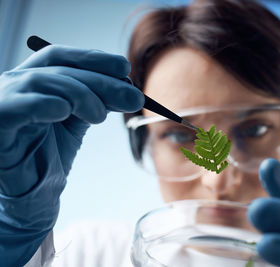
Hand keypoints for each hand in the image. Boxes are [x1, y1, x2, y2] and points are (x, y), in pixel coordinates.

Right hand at [0, 45, 143, 265]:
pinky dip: (44, 104)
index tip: (124, 68)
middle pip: (58, 69)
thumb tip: (127, 87)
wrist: (33, 198)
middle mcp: (13, 86)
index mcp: (32, 82)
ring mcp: (1, 103)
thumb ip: (95, 101)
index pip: (60, 57)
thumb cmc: (50, 158)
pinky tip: (64, 111)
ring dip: (80, 94)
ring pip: (42, 81)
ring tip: (101, 116)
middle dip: (101, 81)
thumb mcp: (77, 122)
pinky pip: (16, 107)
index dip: (92, 58)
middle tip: (133, 98)